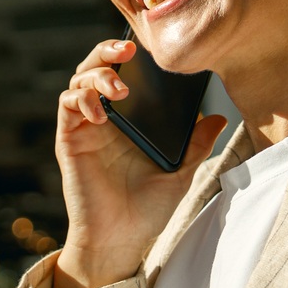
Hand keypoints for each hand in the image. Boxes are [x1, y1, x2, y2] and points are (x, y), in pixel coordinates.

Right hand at [54, 39, 225, 287]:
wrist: (121, 239)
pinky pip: (67, 105)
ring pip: (78, 80)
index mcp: (129, 120)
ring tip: (119, 90)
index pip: (124, 73)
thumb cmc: (148, 211)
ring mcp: (85, 127)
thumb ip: (197, 144)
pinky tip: (102, 113)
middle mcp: (104, 118)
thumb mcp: (181, 173)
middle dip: (107, 51)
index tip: (149, 48)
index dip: (129, 55)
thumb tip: (220, 116)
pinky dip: (81, 99)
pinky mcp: (70, 140)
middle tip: (129, 50)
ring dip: (96, 74)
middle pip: (95, 67)